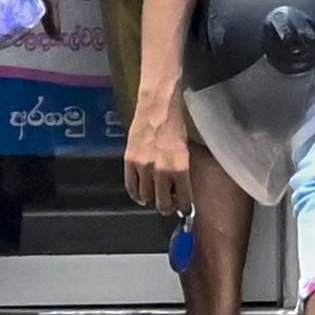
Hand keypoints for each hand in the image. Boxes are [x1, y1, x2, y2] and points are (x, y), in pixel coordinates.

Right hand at [34, 0, 83, 37]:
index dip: (55, 21)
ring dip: (47, 16)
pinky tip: (49, 10)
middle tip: (55, 38)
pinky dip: (46, 6)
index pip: (51, 6)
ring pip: (42, 3)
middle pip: (44, 8)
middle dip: (49, 23)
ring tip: (52, 29)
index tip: (59, 35)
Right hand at [121, 86, 194, 217]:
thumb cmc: (175, 124)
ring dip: (150, 200)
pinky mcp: (129, 161)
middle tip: (169, 205)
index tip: (184, 208)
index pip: (183, 198)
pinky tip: (140, 194)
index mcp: (180, 166)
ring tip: (155, 197)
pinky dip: (135, 194)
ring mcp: (143, 166)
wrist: (157, 106)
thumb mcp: (186, 149)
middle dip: (167, 207)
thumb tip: (180, 189)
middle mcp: (161, 169)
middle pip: (162, 203)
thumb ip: (181, 170)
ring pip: (145, 197)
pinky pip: (130, 186)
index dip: (184, 206)